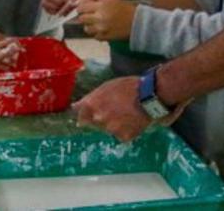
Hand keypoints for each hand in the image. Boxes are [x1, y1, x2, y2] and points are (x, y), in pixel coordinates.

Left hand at [73, 77, 187, 142]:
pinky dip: (126, 130)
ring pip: (108, 130)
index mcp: (91, 105)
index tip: (90, 114)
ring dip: (114, 124)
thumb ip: (89, 98)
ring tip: (127, 113)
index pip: (80, 115)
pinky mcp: (123, 137)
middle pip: (94, 124)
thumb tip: (74, 107)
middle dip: (102, 118)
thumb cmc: (128, 87)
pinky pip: (121, 135)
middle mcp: (98, 119)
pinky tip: (133, 120)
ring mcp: (110, 129)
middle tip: (116, 110)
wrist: (150, 95)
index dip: (85, 114)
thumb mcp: (106, 87)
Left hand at [75, 0, 135, 41]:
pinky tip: (102, 30)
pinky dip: (96, 34)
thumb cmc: (125, 7)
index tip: (83, 9)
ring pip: (86, 29)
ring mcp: (102, 29)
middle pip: (81, 19)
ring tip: (96, 24)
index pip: (81, 7)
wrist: (138, 21)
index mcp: (101, 5)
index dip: (80, 8)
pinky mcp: (105, 37)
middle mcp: (99, 17)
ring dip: (89, 26)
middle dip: (83, 17)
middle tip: (89, 16)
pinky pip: (94, 36)